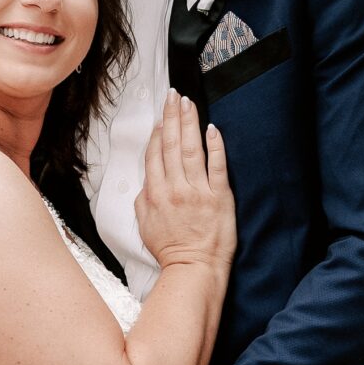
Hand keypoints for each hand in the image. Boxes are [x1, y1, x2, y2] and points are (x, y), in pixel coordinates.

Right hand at [134, 92, 234, 274]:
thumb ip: (144, 198)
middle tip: (173, 95)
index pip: (155, 155)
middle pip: (172, 145)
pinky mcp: (219, 196)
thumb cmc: (170, 249)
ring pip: (191, 149)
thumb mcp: (145, 225)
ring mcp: (198, 191)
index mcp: (155, 194)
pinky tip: (212, 129)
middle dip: (171, 117)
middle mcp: (175, 189)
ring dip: (189, 123)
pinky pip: (217, 165)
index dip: (158, 133)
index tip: (161, 116)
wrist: (193, 269)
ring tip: (188, 103)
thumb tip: (147, 179)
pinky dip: (215, 146)